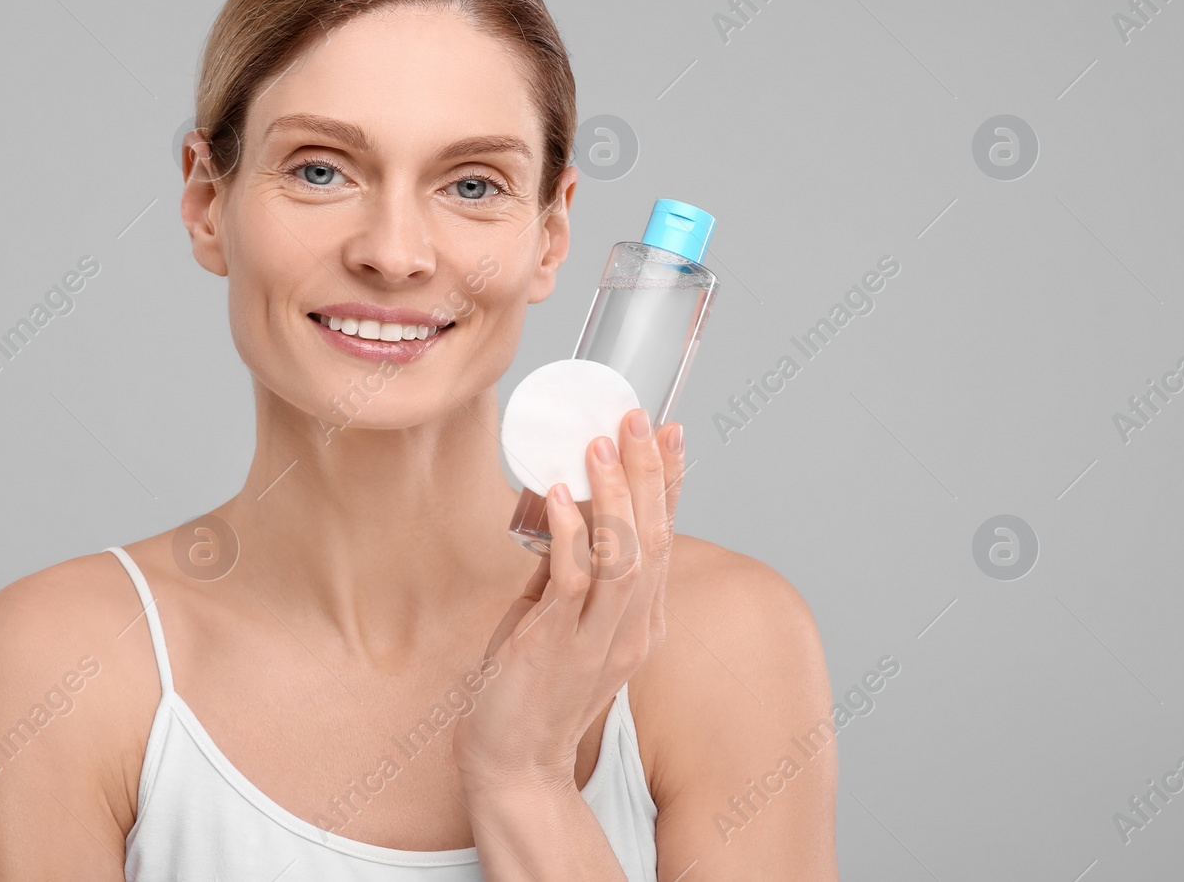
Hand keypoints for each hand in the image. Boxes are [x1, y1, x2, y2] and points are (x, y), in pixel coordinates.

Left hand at [453, 409, 684, 794]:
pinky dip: (570, 534)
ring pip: (624, 555)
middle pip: (654, 538)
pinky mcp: (558, 646)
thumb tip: (560, 509)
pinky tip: (557, 496)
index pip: (664, 538)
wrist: (513, 765)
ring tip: (601, 444)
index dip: (669, 483)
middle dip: (649, 473)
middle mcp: (631, 628)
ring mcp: (598, 639)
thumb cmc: (530, 692)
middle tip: (638, 418)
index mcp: (640, 621)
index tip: (670, 432)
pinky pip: (573, 582)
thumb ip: (566, 570)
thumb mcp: (558, 620)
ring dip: (614, 495)